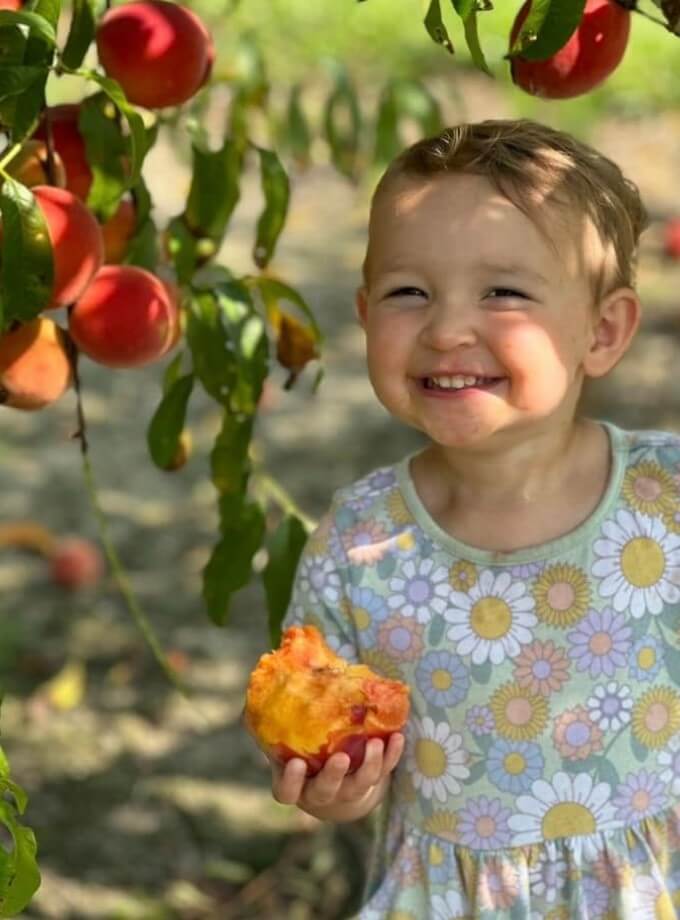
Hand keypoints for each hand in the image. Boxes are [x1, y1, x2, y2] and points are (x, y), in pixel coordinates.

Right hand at [271, 733, 404, 818]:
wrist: (336, 785)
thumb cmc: (303, 754)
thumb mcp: (287, 742)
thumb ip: (277, 721)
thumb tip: (268, 681)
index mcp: (296, 785)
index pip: (287, 791)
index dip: (291, 781)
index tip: (296, 763)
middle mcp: (321, 793)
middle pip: (326, 791)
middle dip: (334, 776)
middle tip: (341, 758)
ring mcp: (348, 791)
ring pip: (359, 785)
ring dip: (369, 765)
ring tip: (375, 743)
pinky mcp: (372, 783)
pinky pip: (384, 772)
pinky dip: (392, 756)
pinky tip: (398, 737)